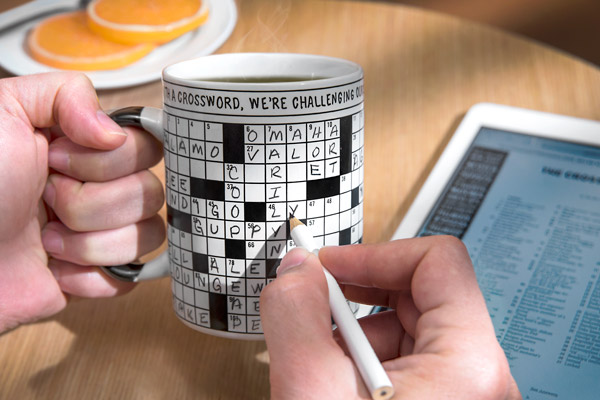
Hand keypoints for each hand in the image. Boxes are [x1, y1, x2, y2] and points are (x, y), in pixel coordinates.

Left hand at [0, 72, 163, 332]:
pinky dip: (90, 277)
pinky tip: (54, 271)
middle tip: (44, 200)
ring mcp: (100, 235)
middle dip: (91, 202)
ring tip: (46, 241)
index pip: (146, 145)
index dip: (111, 159)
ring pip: (147, 235)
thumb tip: (115, 134)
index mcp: (84, 148)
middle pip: (151, 192)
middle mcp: (99, 188)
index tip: (57, 159)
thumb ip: (67, 93)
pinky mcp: (96, 278)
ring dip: (90, 243)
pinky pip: (129, 277)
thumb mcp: (4, 111)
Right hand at [260, 236, 520, 398]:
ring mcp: (464, 395)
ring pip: (407, 330)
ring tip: (320, 366)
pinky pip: (405, 362)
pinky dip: (363, 362)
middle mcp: (480, 377)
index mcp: (470, 366)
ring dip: (354, 334)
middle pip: (420, 294)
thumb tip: (295, 270)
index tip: (328, 268)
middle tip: (313, 309)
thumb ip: (295, 317)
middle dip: (357, 298)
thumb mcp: (312, 396)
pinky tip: (335, 387)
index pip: (437, 261)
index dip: (376, 253)